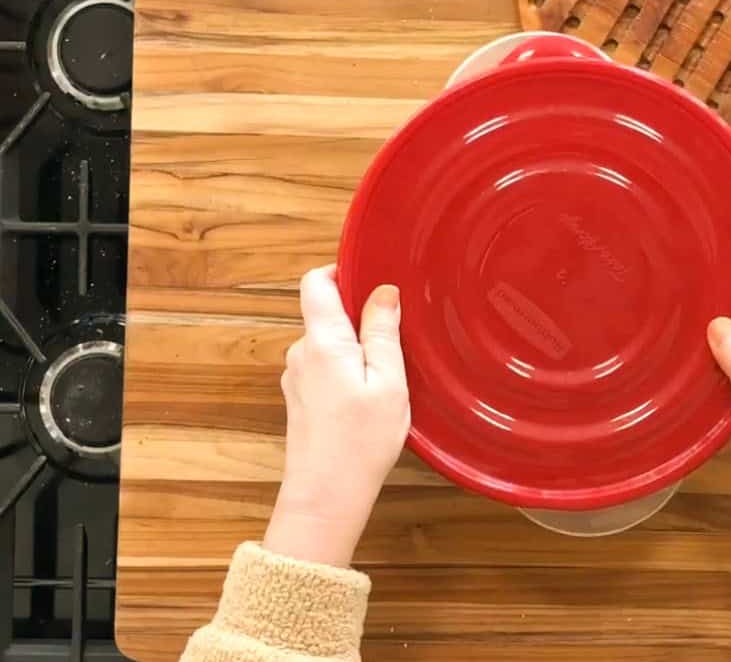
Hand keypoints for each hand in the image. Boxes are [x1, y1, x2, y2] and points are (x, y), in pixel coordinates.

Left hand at [263, 266, 409, 566]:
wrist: (326, 495)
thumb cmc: (361, 442)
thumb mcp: (388, 382)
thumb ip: (383, 333)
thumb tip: (383, 292)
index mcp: (323, 342)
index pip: (315, 283)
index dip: (340, 271)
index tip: (371, 278)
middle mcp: (301, 353)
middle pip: (325, 313)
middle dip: (359, 317)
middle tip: (396, 336)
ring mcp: (296, 377)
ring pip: (327, 343)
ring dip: (355, 348)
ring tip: (388, 374)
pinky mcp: (300, 399)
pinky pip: (324, 368)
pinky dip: (347, 371)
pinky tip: (370, 396)